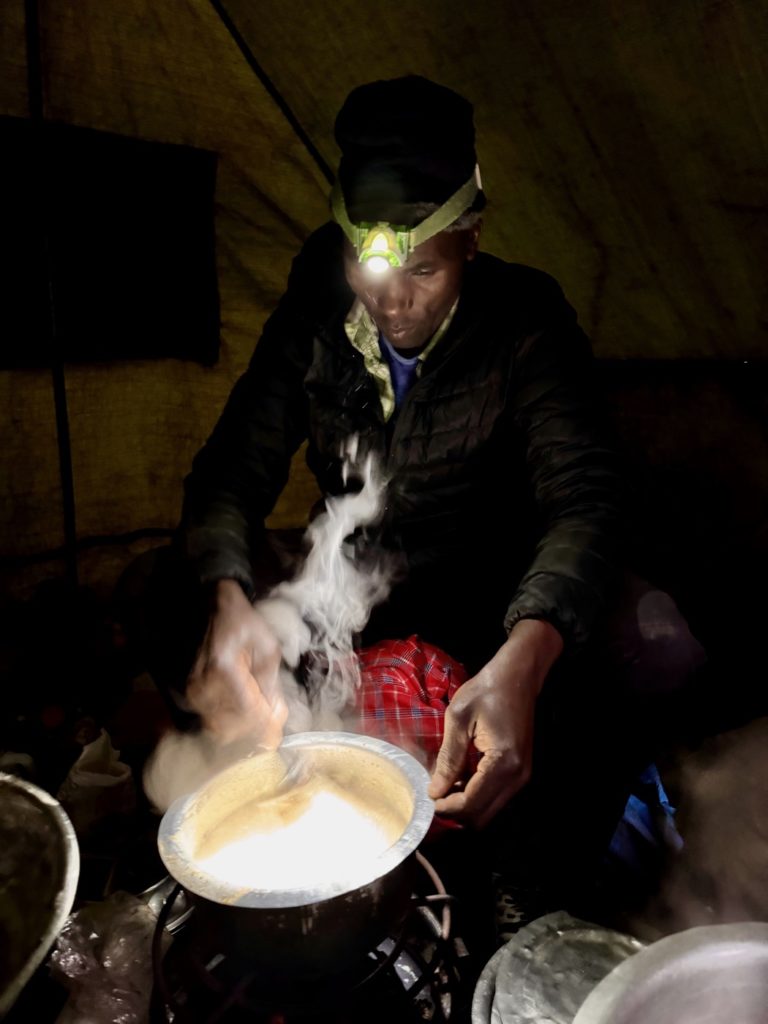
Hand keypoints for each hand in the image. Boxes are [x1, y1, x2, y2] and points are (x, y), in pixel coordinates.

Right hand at [186, 579, 286, 744]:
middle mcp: (205, 682)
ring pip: (220, 727)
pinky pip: (212, 719)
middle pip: (231, 725)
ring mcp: (195, 689)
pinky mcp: (192, 693)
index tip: (276, 735)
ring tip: (259, 722)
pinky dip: (230, 722)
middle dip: (253, 731)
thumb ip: (270, 682)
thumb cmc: (244, 623)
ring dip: (241, 729)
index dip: (263, 726)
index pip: (246, 710)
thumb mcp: (268, 646)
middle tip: (270, 730)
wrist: (215, 608)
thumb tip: (275, 714)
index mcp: (225, 668)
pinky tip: (244, 715)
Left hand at [428, 619, 562, 826]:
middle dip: (455, 812)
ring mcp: (522, 777)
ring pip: (489, 812)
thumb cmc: (486, 690)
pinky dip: (475, 796)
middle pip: (481, 818)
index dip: (445, 807)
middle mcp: (518, 776)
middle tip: (434, 792)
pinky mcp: (520, 773)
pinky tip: (460, 778)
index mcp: (503, 762)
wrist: (518, 676)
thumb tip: (434, 791)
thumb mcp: (458, 718)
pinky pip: (495, 798)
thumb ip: (448, 758)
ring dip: (465, 805)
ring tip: (445, 783)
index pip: (471, 804)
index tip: (427, 794)